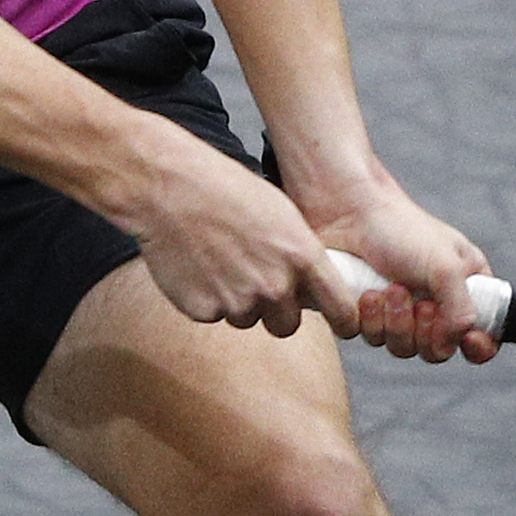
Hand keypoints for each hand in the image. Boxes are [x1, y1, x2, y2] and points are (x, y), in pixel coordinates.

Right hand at [123, 155, 350, 338]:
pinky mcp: (204, 310)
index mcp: (302, 257)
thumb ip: (300, 256)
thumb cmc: (227, 191)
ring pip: (246, 319)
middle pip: (287, 325)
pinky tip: (197, 267)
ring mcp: (238, 301)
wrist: (171, 189)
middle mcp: (274, 286)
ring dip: (237, 302)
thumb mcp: (282, 215)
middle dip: (275, 313)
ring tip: (219, 263)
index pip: (340, 308)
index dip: (344, 321)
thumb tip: (308, 285)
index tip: (343, 325)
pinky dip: (207, 298)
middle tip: (256, 285)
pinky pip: (213, 314)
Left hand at [303, 182, 500, 363]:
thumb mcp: (445, 265)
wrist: (348, 213)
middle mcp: (434, 304)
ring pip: (402, 348)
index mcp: (465, 288)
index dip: (480, 347)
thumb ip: (461, 306)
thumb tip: (460, 338)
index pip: (485, 333)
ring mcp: (398, 313)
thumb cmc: (402, 229)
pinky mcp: (365, 315)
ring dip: (396, 323)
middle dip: (427, 331)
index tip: (469, 341)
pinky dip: (369, 320)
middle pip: (438, 350)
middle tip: (420, 304)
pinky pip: (370, 339)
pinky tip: (367, 293)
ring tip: (391, 288)